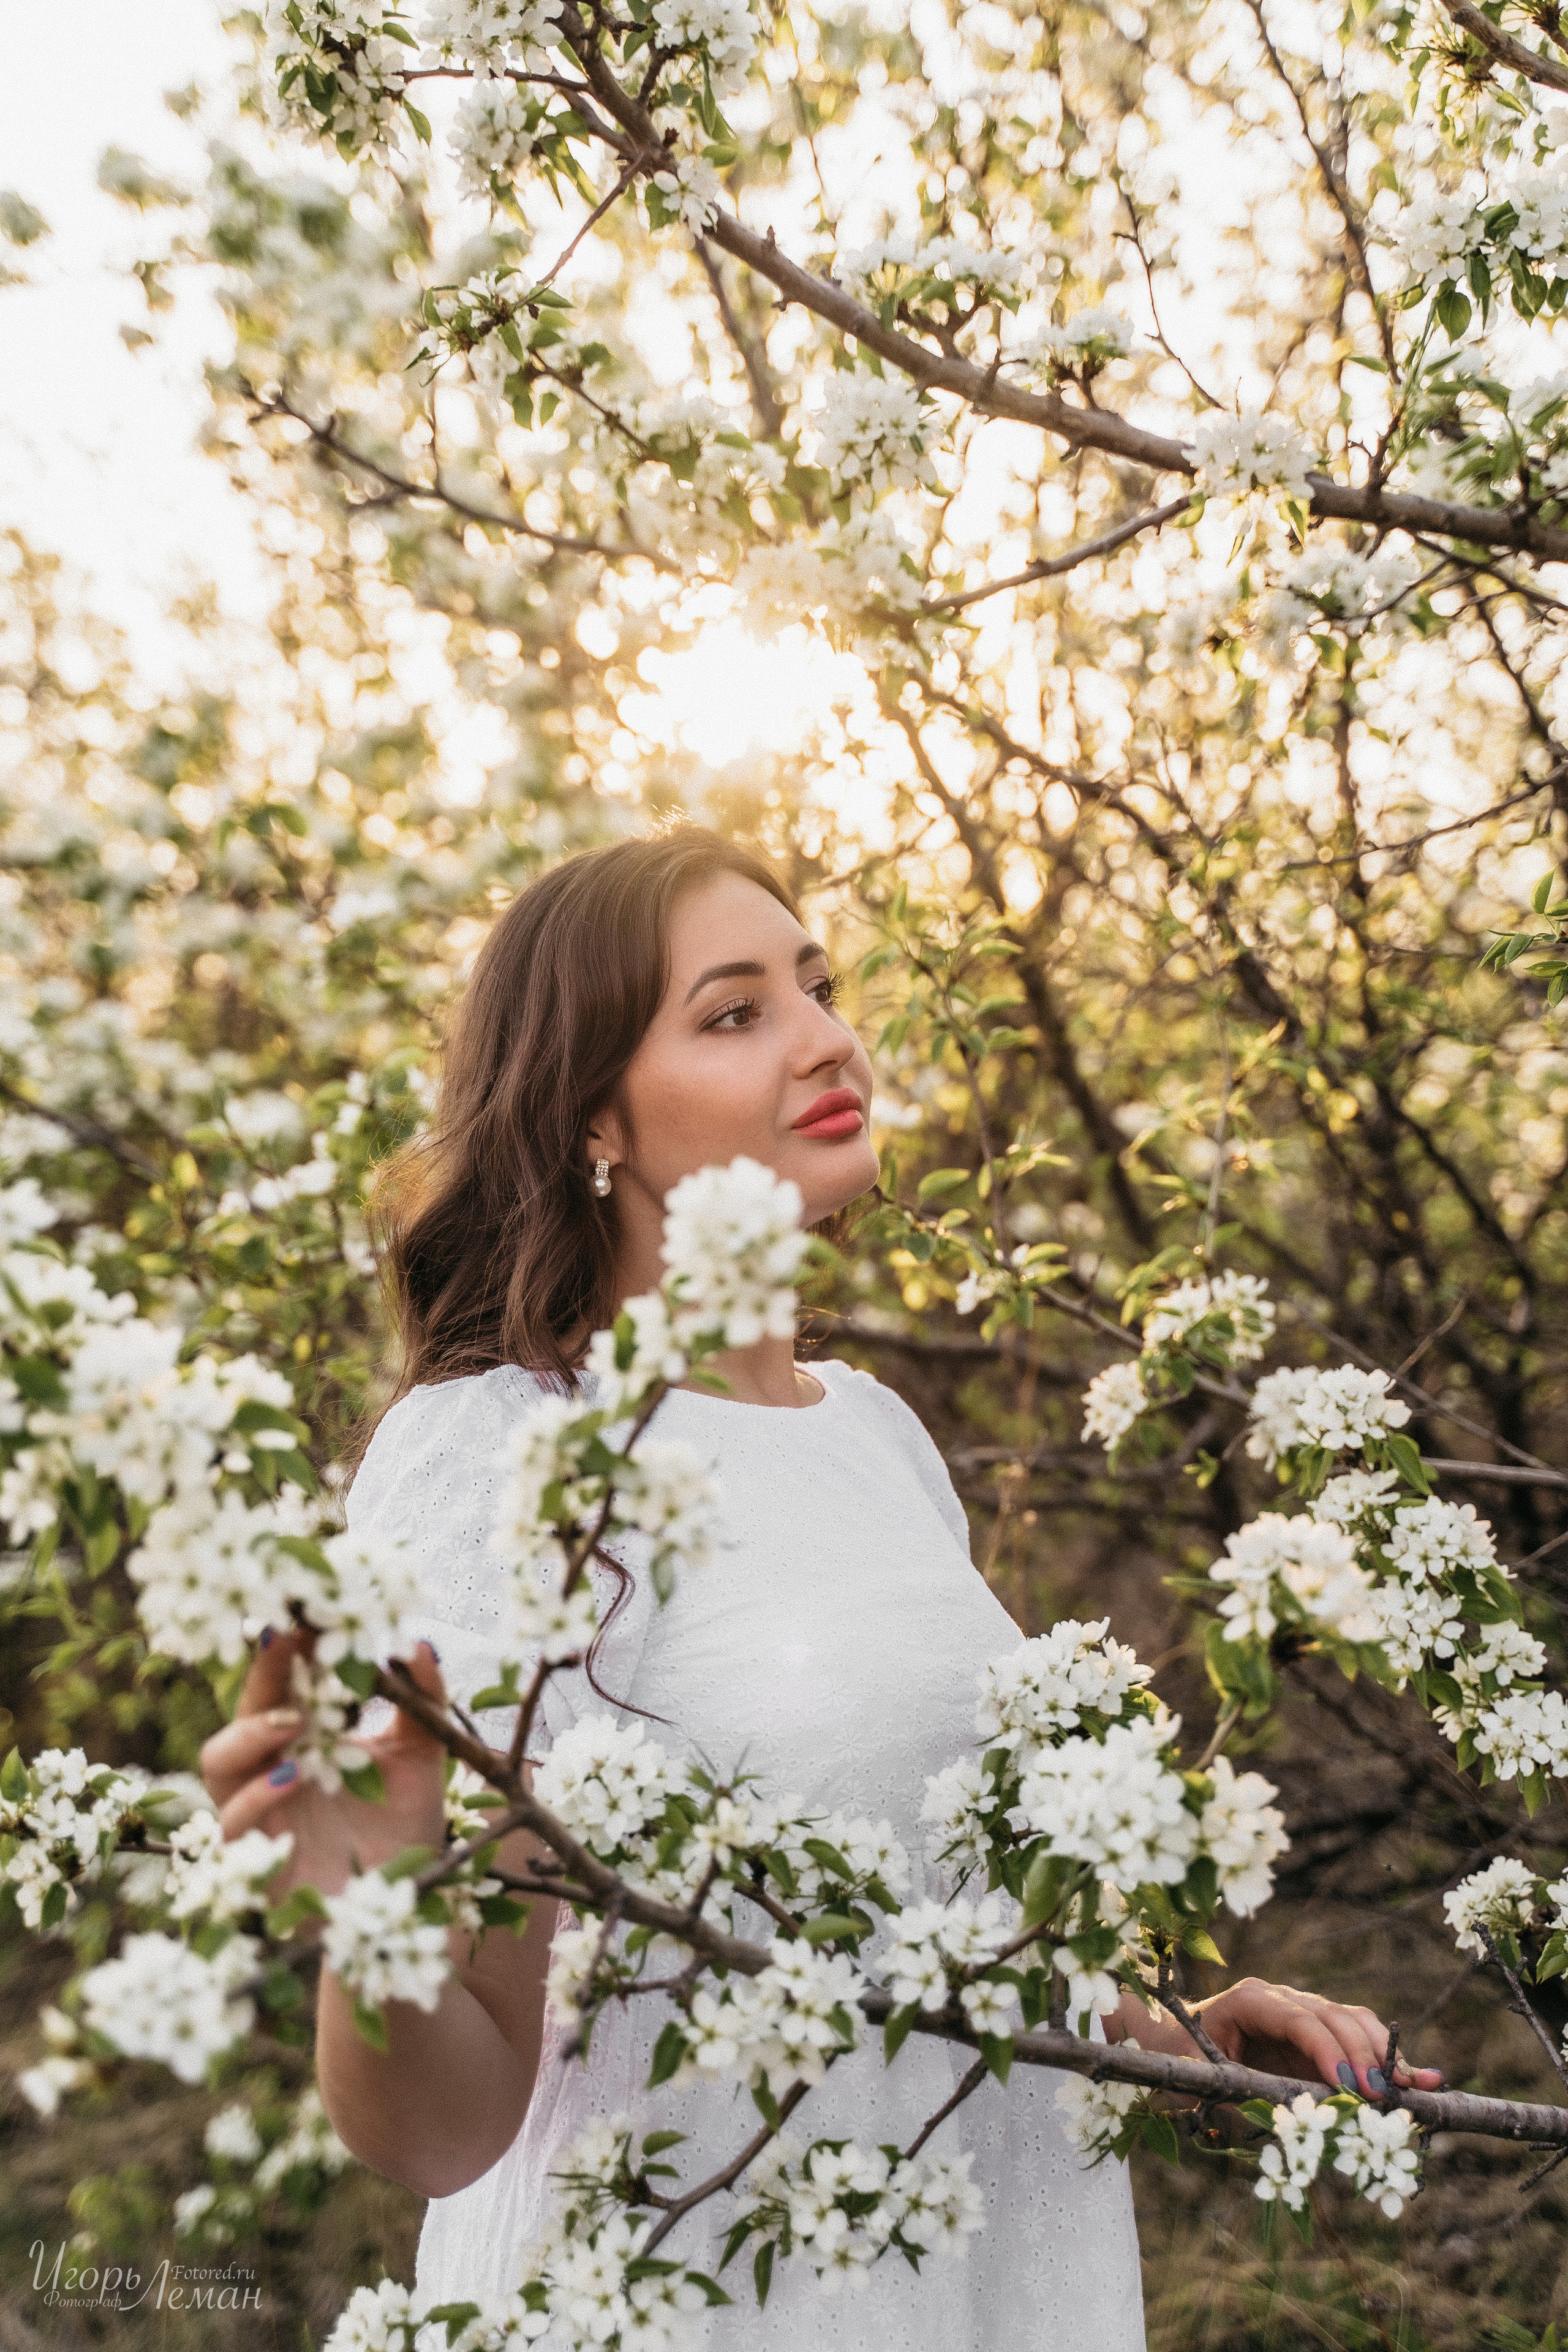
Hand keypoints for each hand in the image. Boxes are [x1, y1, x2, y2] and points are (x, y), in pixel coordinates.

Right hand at [198, 1625, 450, 1913]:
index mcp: (306, 1736)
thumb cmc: (404, 1823)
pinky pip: (233, 1822)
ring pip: (217, 1761)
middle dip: (263, 1672)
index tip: (310, 1608)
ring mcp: (259, 1811)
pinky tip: (293, 1777)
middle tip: (287, 1635)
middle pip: (245, 1708)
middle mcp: (272, 1766)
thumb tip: (421, 1644)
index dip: (290, 1645)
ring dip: (250, 1733)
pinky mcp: (254, 1860)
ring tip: (295, 1719)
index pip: (285, 1680)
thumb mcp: (423, 1755)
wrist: (405, 1899)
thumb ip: (423, 1702)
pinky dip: (258, 1796)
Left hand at [1191, 1975, 1445, 2096]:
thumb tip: (1299, 2115)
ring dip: (1384, 2055)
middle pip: (1333, 2016)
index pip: (1299, 2019)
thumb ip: (1248, 2089)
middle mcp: (1281, 1998)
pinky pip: (1357, 2039)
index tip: (1352, 2086)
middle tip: (1385, 2095)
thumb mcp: (1203, 2077)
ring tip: (1411, 2088)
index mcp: (1250, 2000)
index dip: (1329, 2050)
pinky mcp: (1318, 2034)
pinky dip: (1387, 2060)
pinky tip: (1423, 2078)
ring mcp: (1303, 2012)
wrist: (1174, 2043)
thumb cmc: (1182, 2059)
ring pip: (1353, 2021)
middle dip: (1363, 2055)